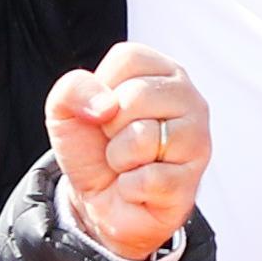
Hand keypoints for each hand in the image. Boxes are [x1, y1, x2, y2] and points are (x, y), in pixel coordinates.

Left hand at [49, 40, 209, 260]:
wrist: (100, 201)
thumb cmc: (93, 148)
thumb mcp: (65, 110)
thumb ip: (73, 88)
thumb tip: (106, 105)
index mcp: (161, 71)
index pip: (129, 59)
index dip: (103, 90)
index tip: (106, 111)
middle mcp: (187, 98)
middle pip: (135, 97)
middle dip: (110, 127)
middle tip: (118, 141)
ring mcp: (196, 138)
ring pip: (142, 138)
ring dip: (119, 158)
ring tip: (129, 163)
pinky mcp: (192, 180)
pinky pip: (147, 179)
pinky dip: (129, 187)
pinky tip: (139, 186)